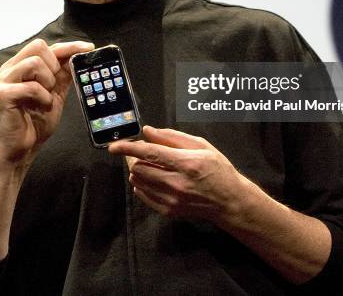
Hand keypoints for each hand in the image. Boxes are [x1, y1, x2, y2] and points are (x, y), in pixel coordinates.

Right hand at [0, 39, 93, 164]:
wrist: (22, 148)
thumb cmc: (36, 120)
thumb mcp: (55, 92)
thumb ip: (63, 73)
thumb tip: (80, 55)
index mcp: (21, 65)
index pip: (46, 46)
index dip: (68, 46)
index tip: (88, 48)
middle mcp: (10, 69)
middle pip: (38, 46)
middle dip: (54, 65)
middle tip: (54, 84)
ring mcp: (4, 80)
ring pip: (34, 62)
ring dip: (48, 81)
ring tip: (46, 97)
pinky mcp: (3, 95)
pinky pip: (31, 86)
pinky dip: (43, 97)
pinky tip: (42, 106)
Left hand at [109, 126, 245, 223]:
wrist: (229, 201)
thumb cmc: (217, 169)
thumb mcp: (201, 145)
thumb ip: (172, 137)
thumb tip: (147, 131)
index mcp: (185, 163)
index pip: (149, 153)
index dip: (128, 147)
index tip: (114, 146)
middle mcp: (177, 183)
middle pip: (139, 168)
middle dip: (135, 157)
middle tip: (143, 151)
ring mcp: (171, 199)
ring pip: (138, 181)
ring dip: (139, 170)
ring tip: (153, 165)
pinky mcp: (168, 211)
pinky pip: (143, 195)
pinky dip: (142, 184)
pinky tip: (155, 178)